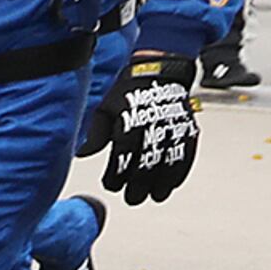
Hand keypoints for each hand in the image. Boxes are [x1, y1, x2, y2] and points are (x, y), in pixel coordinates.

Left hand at [102, 52, 201, 202]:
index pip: (124, 152)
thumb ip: (96, 133)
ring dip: (163, 182)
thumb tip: (83, 154)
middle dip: (139, 184)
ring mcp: (173, 126)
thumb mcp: (105, 108)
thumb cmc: (128, 91)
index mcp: (131, 119)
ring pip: (170, 161)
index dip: (117, 173)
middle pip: (147, 161)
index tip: (111, 185)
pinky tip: (173, 184)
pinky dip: (181, 170)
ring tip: (155, 196)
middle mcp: (153, 124)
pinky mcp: (187, 128)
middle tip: (132, 199)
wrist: (160, 71)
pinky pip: (187, 153)